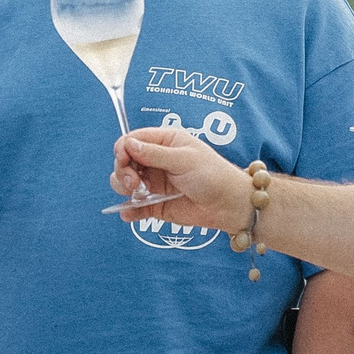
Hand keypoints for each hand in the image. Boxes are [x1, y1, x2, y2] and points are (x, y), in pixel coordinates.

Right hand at [110, 126, 249, 229]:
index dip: (123, 150)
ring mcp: (154, 182)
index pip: (131, 140)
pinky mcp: (155, 204)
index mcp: (164, 142)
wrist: (230, 205)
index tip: (125, 162)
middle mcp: (155, 160)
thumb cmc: (214, 175)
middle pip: (123, 161)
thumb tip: (129, 144)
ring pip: (124, 183)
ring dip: (124, 188)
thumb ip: (154, 154)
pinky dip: (129, 210)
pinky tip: (129, 213)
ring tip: (138, 194)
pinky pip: (134, 206)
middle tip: (134, 183)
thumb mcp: (184, 160)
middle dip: (123, 171)